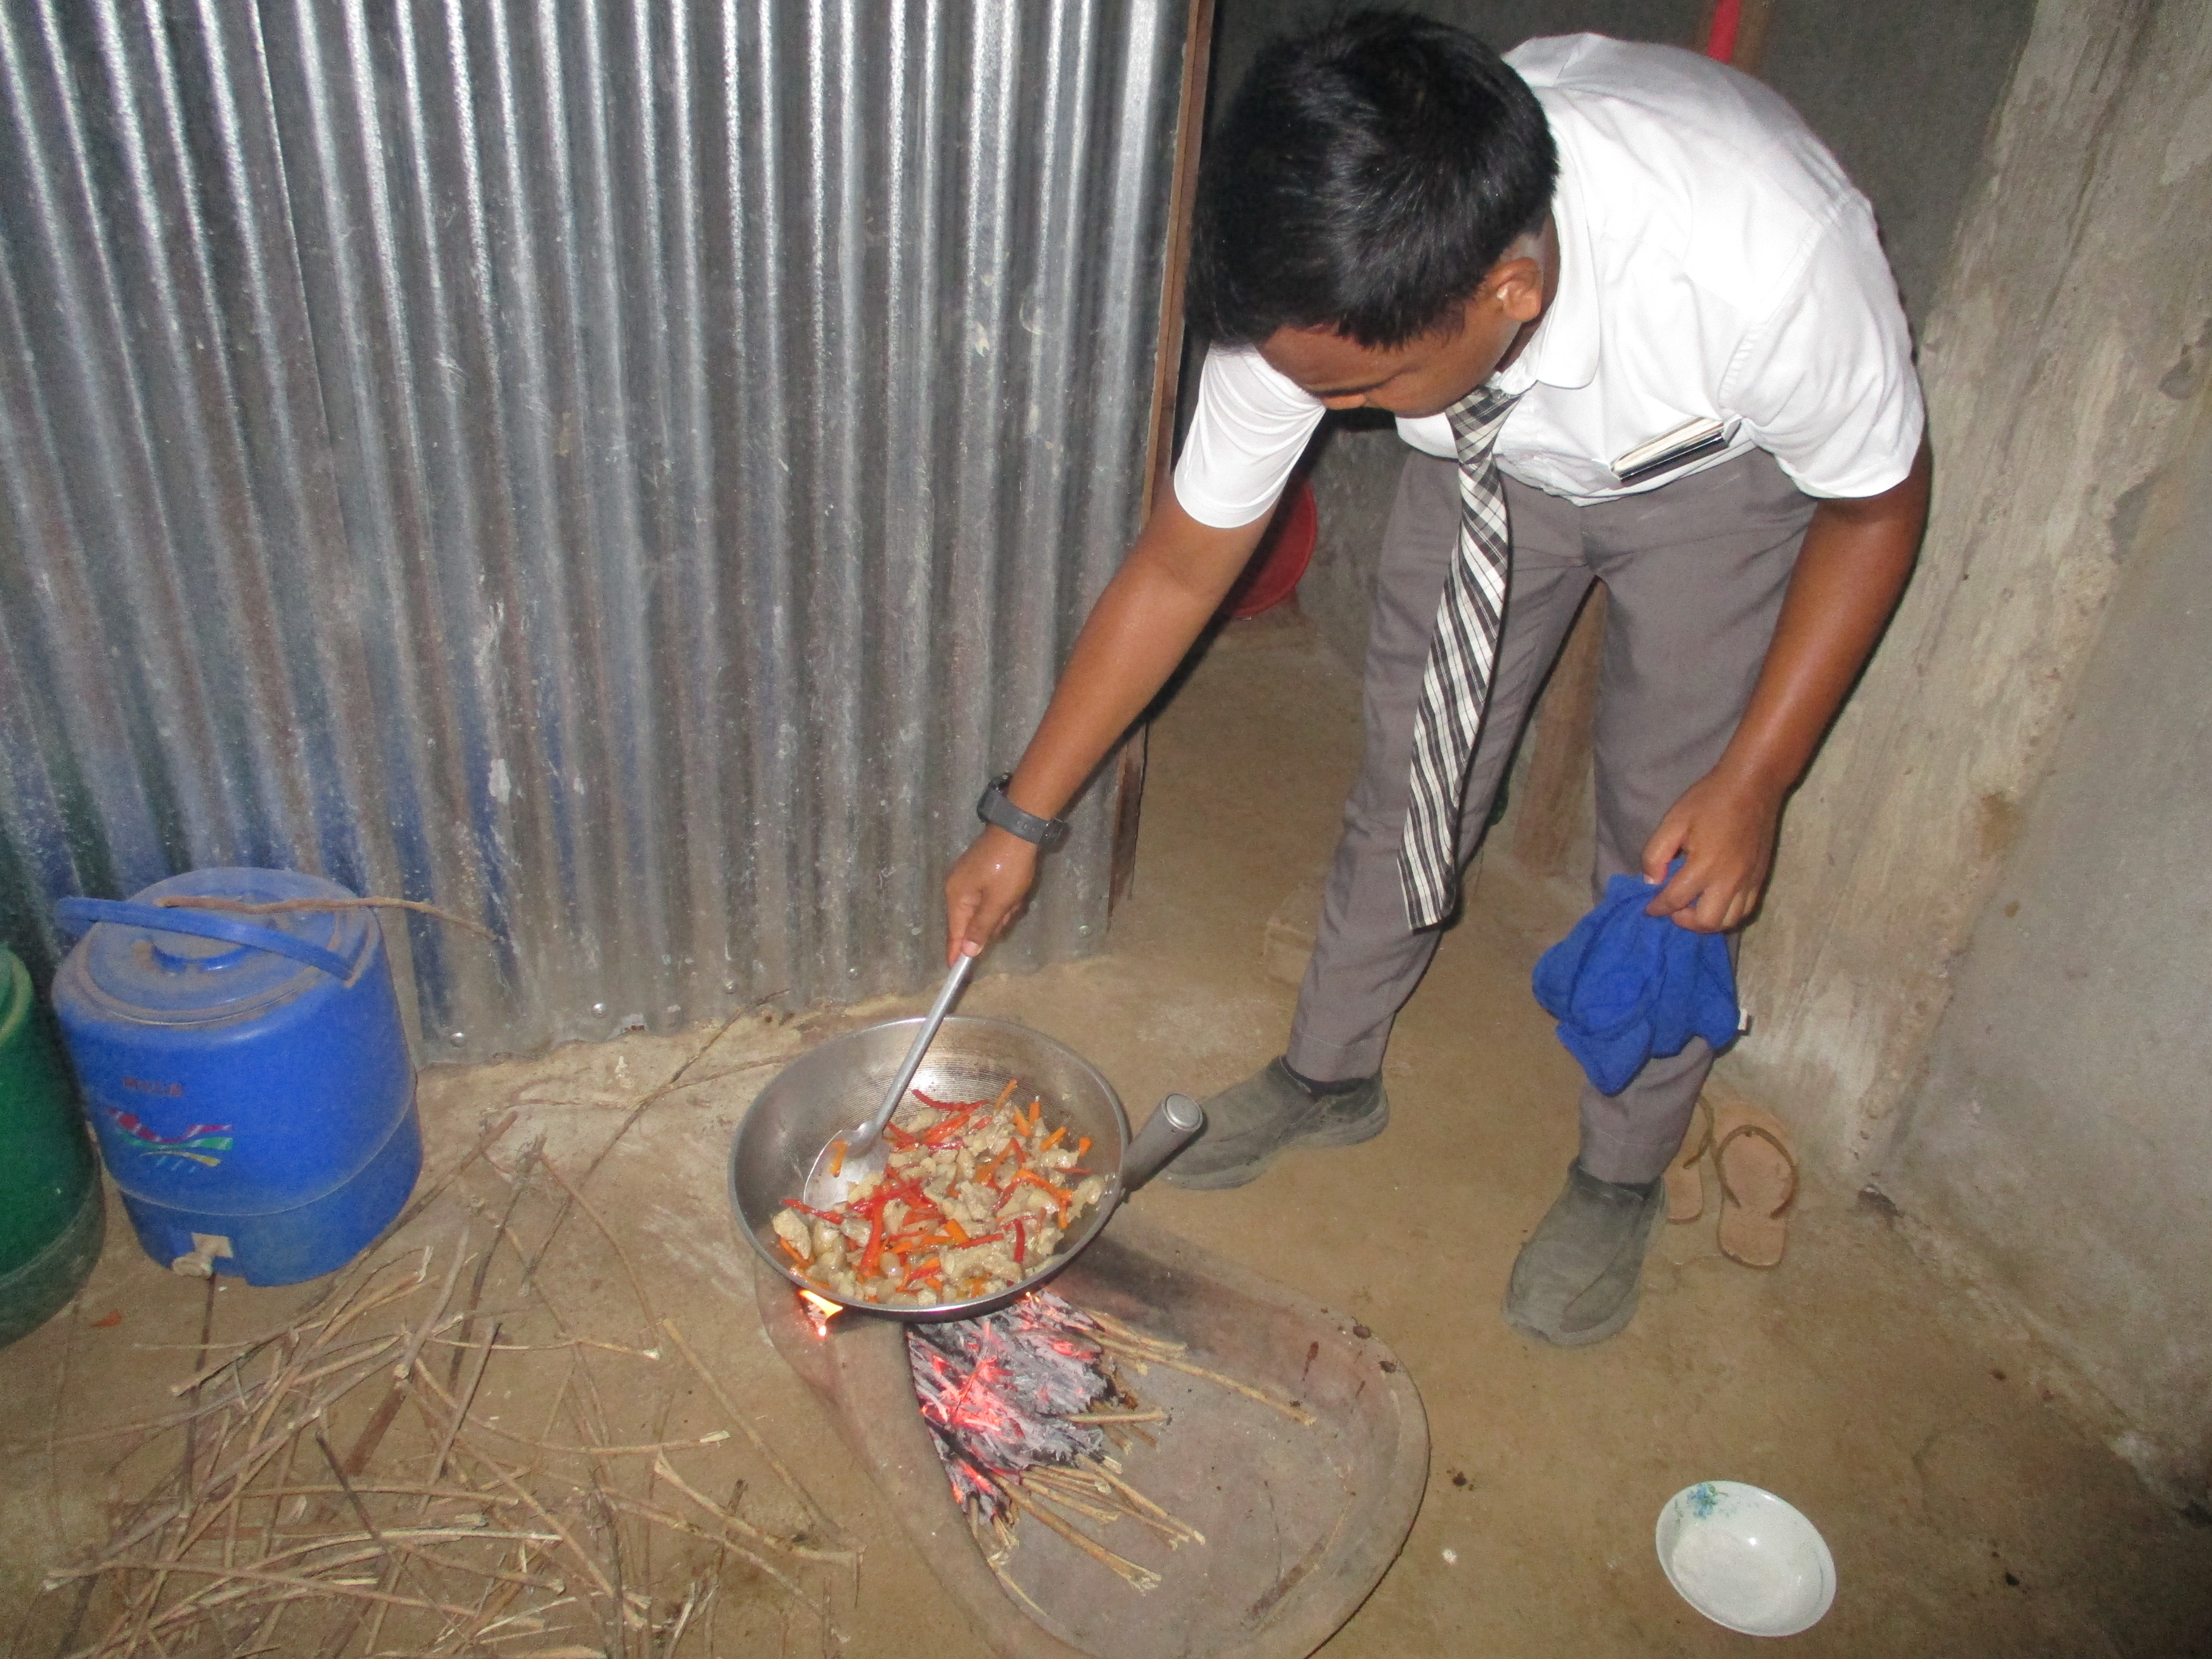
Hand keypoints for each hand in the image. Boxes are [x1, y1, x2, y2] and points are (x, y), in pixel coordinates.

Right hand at [944, 827, 1039, 963]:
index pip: (955, 932)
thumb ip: (982, 927)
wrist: (1019, 829)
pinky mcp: (982, 871)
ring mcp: (969, 878)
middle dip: (994, 920)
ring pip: (986, 908)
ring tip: (1016, 895)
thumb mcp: (998, 902)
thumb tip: (967, 951)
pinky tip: (1016, 888)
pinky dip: (1005, 897)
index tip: (954, 970)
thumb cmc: (1008, 868)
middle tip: (1010, 909)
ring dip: (1003, 908)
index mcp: (957, 896)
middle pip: (973, 921)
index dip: (956, 951)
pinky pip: (991, 895)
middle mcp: (957, 888)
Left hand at [1639, 767, 1784, 933]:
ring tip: (1693, 906)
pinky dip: (1727, 914)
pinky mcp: (1760, 878)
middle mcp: (1729, 880)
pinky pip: (1746, 910)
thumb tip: (1651, 882)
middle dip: (1684, 921)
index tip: (1649, 908)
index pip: (1675, 900)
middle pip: (1706, 922)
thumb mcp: (1673, 821)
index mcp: (1705, 865)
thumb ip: (1656, 854)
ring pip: (1729, 922)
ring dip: (1707, 921)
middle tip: (1674, 907)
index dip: (1658, 908)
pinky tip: (1714, 901)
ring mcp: (1748, 881)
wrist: (1753, 785)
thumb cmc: (1709, 800)